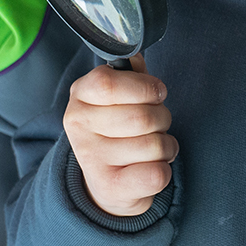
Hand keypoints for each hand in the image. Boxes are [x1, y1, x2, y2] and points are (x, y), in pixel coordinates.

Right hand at [64, 58, 176, 216]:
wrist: (106, 181)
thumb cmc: (118, 130)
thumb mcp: (117, 96)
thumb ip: (128, 73)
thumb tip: (135, 57)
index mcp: (80, 97)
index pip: (108, 83)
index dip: (144, 86)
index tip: (156, 93)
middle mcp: (79, 128)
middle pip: (141, 116)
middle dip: (162, 118)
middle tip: (156, 124)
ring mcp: (92, 160)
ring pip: (155, 145)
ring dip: (166, 145)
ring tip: (152, 148)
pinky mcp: (110, 188)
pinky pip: (157, 174)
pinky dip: (165, 169)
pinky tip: (150, 168)